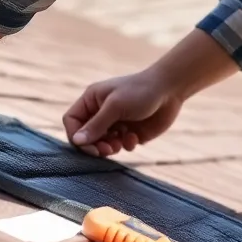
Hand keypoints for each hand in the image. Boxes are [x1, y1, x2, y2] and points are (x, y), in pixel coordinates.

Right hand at [63, 70, 183, 156]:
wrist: (170, 90)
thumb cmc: (140, 91)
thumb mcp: (115, 106)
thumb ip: (96, 125)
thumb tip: (76, 142)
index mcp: (92, 100)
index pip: (72, 121)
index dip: (76, 136)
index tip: (88, 146)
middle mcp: (101, 112)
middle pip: (86, 136)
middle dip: (94, 145)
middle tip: (106, 150)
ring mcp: (115, 123)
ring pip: (102, 144)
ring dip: (109, 148)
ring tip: (118, 145)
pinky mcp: (129, 132)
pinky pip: (120, 146)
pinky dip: (125, 145)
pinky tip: (134, 138)